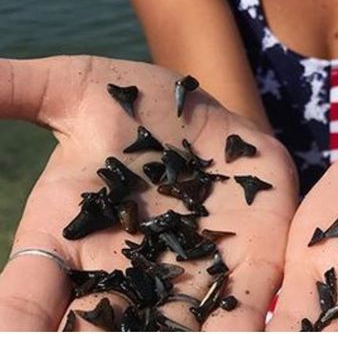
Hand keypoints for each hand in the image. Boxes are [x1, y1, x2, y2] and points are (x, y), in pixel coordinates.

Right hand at [0, 56, 297, 329]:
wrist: (214, 111)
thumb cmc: (132, 107)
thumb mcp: (75, 87)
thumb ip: (20, 88)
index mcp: (67, 244)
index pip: (25, 299)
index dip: (16, 325)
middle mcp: (124, 275)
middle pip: (100, 333)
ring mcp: (186, 278)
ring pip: (173, 332)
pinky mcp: (250, 267)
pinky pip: (242, 313)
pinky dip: (240, 333)